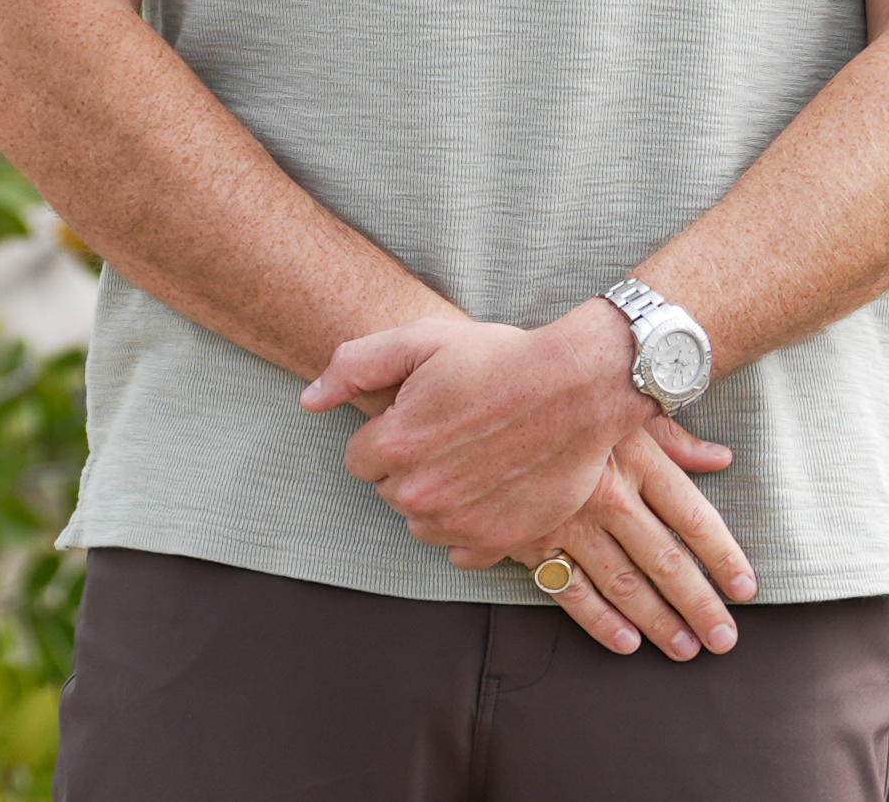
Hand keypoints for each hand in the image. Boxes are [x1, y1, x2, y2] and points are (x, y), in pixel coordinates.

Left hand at [302, 302, 652, 560]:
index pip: (360, 458)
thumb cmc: (500, 358)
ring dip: (438, 496)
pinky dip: (471, 524)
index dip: (389, 431)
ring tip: (476, 454)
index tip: (422, 412)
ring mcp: (459, 524)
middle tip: (454, 428)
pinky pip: (461, 549)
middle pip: (390, 490)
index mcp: (395, 444)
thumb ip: (354, 366)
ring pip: (422, 521)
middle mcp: (420, 493)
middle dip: (411, 464)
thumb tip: (309, 400)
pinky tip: (494, 486)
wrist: (579, 386)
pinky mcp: (497, 543)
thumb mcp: (423, 339)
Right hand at [491, 421, 756, 661]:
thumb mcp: (625, 407)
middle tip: (723, 638)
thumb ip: (674, 438)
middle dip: (698, 603)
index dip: (723, 556)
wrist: (490, 396)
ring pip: (623, 582)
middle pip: (664, 558)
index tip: (745, 589)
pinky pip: (570, 589)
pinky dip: (599, 620)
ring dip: (657, 620)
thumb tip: (721, 458)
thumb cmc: (568, 396)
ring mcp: (568, 520)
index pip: (693, 516)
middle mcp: (607, 494)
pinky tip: (626, 642)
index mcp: (636, 458)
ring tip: (685, 648)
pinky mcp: (531, 538)